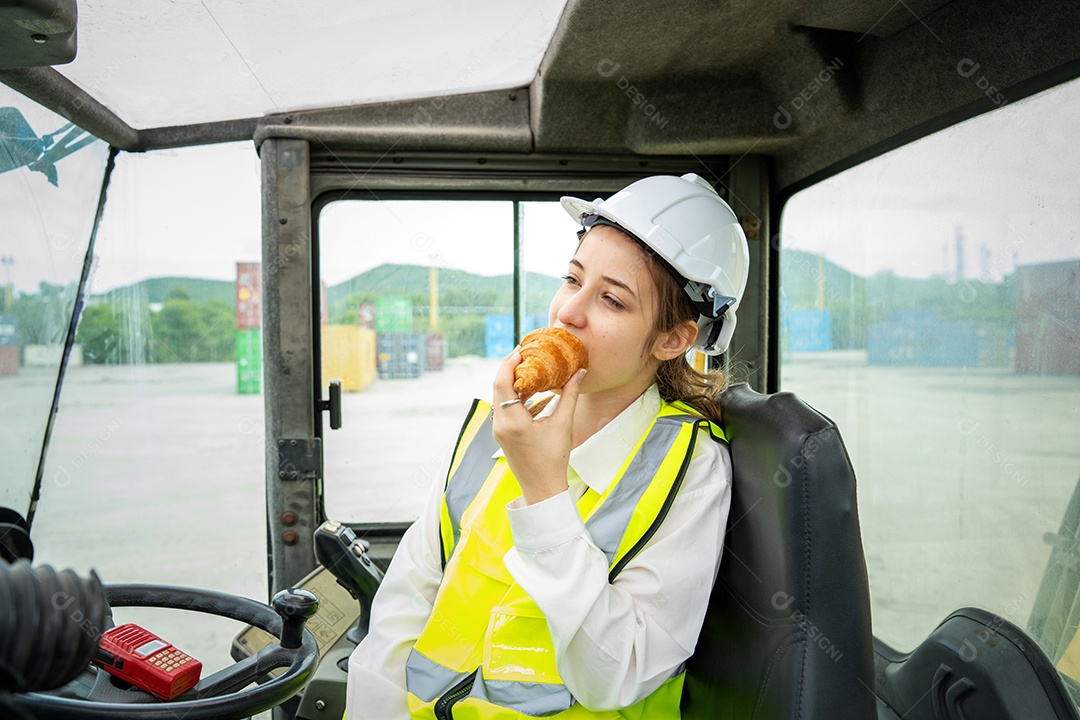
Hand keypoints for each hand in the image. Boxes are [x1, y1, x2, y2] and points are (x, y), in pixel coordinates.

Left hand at [492, 349, 586, 505]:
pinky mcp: (502, 434)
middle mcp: (501, 424)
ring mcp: (499, 430)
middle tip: (524, 353)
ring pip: (499, 396)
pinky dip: (515, 396)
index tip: (522, 349)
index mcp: (513, 421)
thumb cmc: (554, 459)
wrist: (542, 488)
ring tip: (528, 367)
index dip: (510, 363)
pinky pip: (504, 408)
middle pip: (498, 386)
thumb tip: (579, 372)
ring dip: (511, 381)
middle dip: (509, 367)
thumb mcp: (563, 425)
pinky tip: (532, 391)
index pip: (503, 383)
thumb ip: (570, 395)